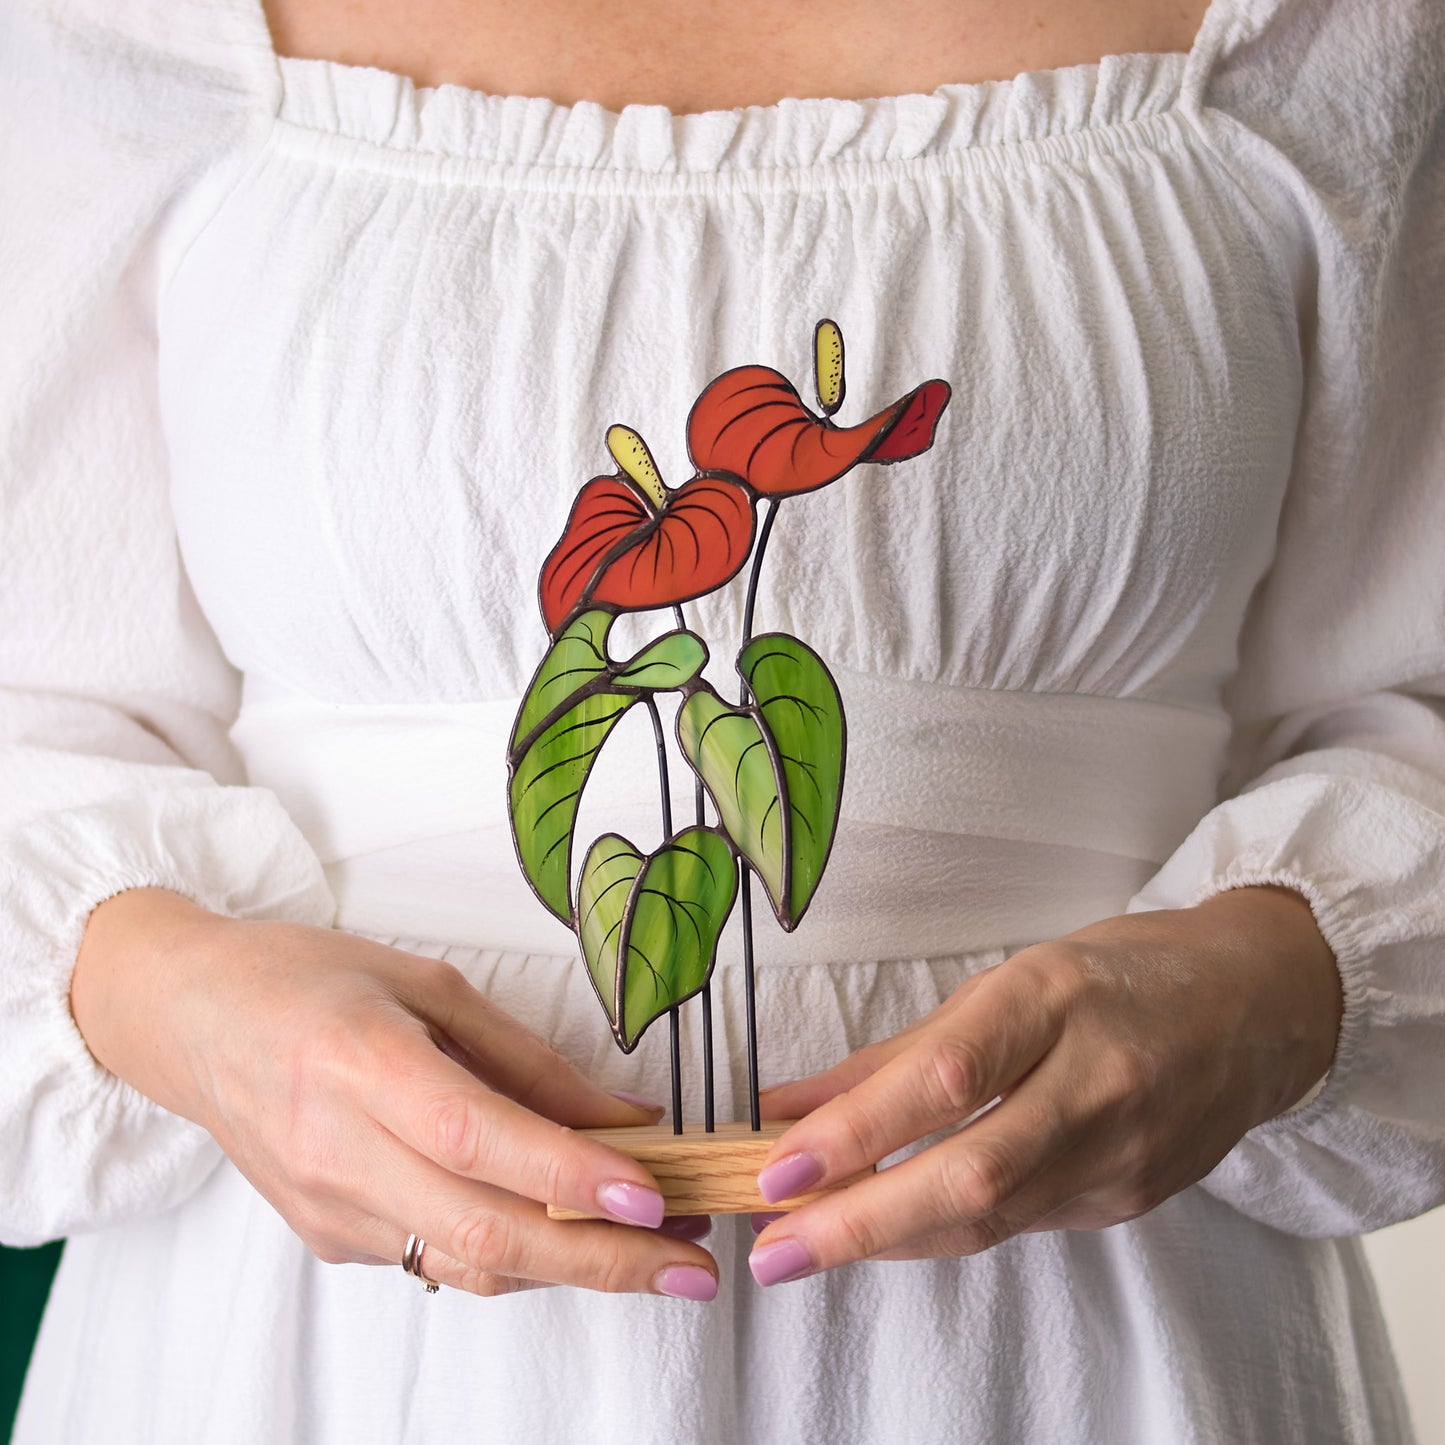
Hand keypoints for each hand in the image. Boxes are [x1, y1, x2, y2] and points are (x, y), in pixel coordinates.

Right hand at [70, 888, 718, 1299]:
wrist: (193, 1022)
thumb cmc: (309, 981)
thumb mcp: (428, 985)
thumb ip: (526, 1060)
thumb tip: (623, 1117)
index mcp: (361, 1065)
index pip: (477, 1139)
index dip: (570, 1175)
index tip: (655, 1196)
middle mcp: (339, 1151)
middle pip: (484, 1233)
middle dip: (604, 1261)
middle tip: (693, 1264)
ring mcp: (330, 1209)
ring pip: (470, 1263)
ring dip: (574, 1267)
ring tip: (661, 1251)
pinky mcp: (331, 1238)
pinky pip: (440, 1260)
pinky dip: (516, 1254)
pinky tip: (572, 1233)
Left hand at [747, 885, 1342, 1285]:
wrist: (1254, 1010)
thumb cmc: (1115, 975)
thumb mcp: (1008, 980)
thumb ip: (902, 1051)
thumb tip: (795, 1103)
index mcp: (1055, 999)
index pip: (949, 1076)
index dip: (860, 1128)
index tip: (780, 1163)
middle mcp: (1097, 1079)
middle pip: (972, 1173)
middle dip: (861, 1220)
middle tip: (775, 1243)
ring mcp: (1124, 1151)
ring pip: (991, 1217)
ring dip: (890, 1237)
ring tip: (806, 1245)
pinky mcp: (1132, 1199)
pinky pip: (1020, 1224)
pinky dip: (946, 1230)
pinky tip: (891, 1227)